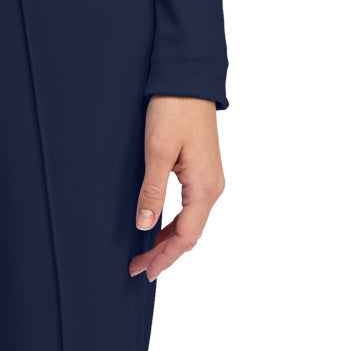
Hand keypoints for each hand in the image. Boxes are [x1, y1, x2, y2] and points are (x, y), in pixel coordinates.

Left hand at [129, 96, 224, 281]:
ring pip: (191, 223)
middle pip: (190, 235)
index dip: (163, 257)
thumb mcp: (157, 153)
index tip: (142, 270)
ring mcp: (211, 180)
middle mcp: (213, 187)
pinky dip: (175, 224)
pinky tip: (159, 228)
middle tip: (138, 267)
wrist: (189, 79)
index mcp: (204, 187)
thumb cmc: (174, 110)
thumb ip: (152, 192)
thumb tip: (144, 226)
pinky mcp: (204, 172)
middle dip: (165, 254)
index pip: (185, 237)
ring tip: (145, 253)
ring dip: (169, 241)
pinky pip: (192, 209)